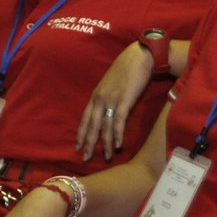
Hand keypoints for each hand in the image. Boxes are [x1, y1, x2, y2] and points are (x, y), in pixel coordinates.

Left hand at [75, 43, 155, 161]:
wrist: (139, 57)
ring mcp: (111, 99)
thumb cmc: (126, 71)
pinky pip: (119, 120)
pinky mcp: (124, 99)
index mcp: (95, 96)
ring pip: (105, 126)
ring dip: (106, 143)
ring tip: (107, 157)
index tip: (77, 147)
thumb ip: (107, 100)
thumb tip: (107, 114)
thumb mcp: (111, 86)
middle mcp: (100, 99)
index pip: (85, 119)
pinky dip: (117, 133)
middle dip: (89, 143)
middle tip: (85, 158)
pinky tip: (117, 144)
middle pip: (92, 125)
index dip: (81, 133)